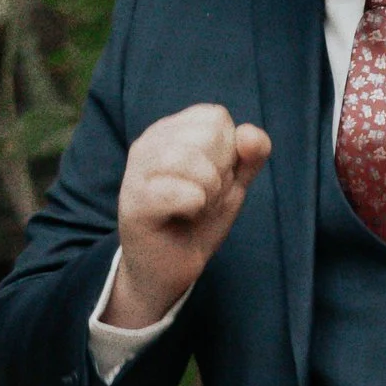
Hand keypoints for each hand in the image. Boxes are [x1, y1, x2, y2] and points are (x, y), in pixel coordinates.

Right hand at [112, 105, 271, 327]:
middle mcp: (149, 142)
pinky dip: (196, 207)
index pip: (216, 117)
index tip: (212, 179)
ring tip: (194, 207)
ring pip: (192, 160)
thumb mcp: (233, 184)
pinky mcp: (134, 202)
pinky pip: (184, 191)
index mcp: (170, 130)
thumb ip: (250, 155)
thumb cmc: (198, 221)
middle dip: (219, 174)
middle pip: (208, 135)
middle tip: (202, 197)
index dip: (227, 152)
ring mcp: (136, 170)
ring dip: (208, 192)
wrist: (171, 268)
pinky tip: (183, 216)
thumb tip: (250, 133)